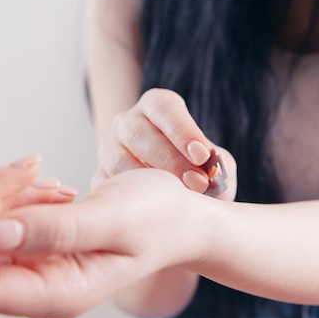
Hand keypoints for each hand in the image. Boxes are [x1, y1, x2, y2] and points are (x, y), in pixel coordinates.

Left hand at [0, 156, 205, 317]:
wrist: (178, 216)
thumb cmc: (158, 219)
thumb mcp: (115, 220)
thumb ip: (56, 231)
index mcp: (58, 295)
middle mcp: (39, 288)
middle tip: (30, 166)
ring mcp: (36, 267)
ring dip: (6, 191)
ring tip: (53, 179)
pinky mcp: (36, 245)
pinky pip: (1, 217)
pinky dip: (17, 191)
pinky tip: (53, 185)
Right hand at [94, 88, 236, 200]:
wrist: (174, 198)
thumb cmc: (197, 172)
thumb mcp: (213, 165)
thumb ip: (218, 165)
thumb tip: (214, 173)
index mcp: (157, 107)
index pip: (164, 108)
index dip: (182, 130)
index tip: (202, 155)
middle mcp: (128, 123)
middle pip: (138, 133)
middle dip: (170, 159)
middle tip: (198, 183)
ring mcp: (109, 150)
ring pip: (117, 160)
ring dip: (148, 180)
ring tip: (178, 198)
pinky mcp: (99, 179)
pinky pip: (108, 187)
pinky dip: (129, 198)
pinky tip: (153, 210)